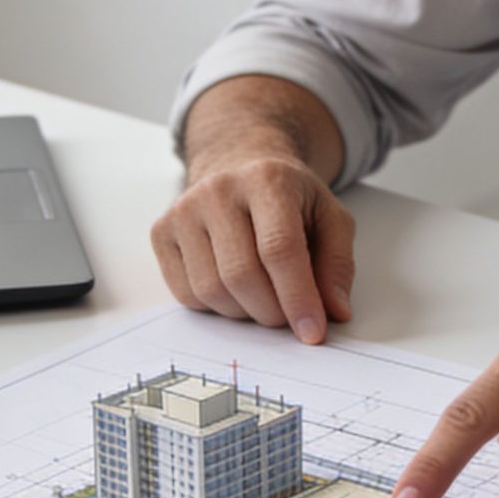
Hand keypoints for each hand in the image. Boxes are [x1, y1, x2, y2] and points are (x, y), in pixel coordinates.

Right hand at [151, 154, 355, 343]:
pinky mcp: (162, 232)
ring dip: (243, 313)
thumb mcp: (329, 218)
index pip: (279, 249)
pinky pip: (186, 294)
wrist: (239, 165)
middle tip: (287, 318)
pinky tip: (233, 289)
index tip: (312, 332)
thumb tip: (334, 312)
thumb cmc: (288, 198)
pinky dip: (215, 307)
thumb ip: (337, 264)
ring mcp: (183, 210)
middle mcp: (218, 190)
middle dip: (271, 312)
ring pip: (211, 290)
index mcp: (267, 179)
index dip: (298, 298)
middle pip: (241, 274)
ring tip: (262, 298)